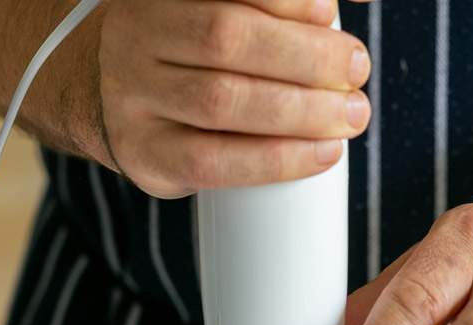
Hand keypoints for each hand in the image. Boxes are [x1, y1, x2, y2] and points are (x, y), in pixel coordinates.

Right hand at [98, 0, 372, 196]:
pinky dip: (277, 160)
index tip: (328, 12)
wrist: (116, 101)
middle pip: (225, 37)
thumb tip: (351, 3)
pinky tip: (322, 154)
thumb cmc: (190, 53)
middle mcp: (136, 33)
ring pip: (222, 101)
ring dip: (300, 112)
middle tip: (356, 68)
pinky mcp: (146, 154)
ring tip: (351, 116)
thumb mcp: (219, 10)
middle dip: (304, 55)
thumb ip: (274, 6)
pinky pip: (215, 162)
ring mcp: (133, 96)